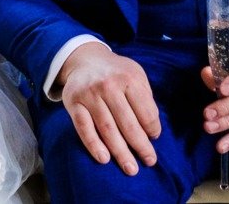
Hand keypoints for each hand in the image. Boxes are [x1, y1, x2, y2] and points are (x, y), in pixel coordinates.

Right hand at [58, 43, 161, 175]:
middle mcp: (108, 85)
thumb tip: (152, 130)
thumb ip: (145, 98)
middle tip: (149, 161)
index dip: (153, 128)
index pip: (145, 111)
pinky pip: (84, 128)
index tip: (154, 138)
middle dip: (140, 146)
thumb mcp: (135, 74)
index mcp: (129, 78)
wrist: (85, 59)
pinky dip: (93, 145)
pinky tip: (104, 159)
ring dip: (120, 152)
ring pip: (107, 128)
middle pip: (127, 123)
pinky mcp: (73, 103)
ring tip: (131, 168)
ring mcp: (89, 94)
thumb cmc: (116, 72)